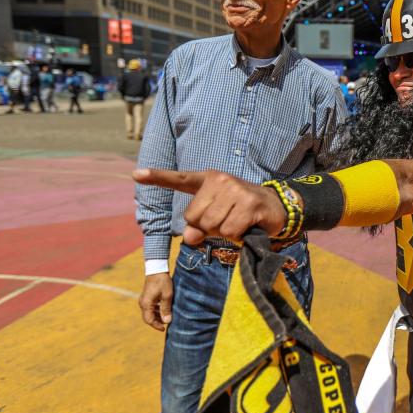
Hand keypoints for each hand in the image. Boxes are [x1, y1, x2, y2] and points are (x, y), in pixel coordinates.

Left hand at [132, 168, 285, 244]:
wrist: (276, 206)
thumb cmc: (241, 211)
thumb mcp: (217, 216)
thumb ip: (198, 225)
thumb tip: (189, 238)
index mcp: (208, 179)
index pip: (180, 178)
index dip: (157, 177)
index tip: (136, 174)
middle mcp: (221, 180)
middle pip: (195, 218)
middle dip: (207, 228)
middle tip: (226, 221)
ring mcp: (236, 190)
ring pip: (212, 226)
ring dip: (224, 233)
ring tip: (238, 223)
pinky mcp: (250, 204)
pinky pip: (230, 231)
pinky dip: (237, 237)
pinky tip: (247, 227)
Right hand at [139, 272, 172, 330]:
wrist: (157, 268)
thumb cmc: (162, 281)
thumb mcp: (167, 296)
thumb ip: (166, 309)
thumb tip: (167, 321)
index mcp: (146, 304)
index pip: (149, 320)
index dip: (156, 326)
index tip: (164, 328)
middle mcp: (142, 303)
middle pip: (148, 318)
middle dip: (157, 322)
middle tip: (168, 322)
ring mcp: (143, 300)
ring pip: (149, 313)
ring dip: (157, 316)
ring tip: (168, 316)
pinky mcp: (146, 297)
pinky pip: (150, 308)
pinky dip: (157, 311)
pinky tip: (165, 310)